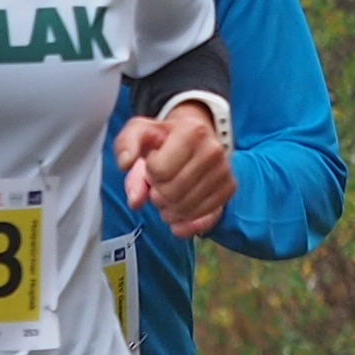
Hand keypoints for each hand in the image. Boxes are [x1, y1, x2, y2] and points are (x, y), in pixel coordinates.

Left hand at [118, 100, 232, 236]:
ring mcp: (224, 171)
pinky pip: (204, 220)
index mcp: (192, 132)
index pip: (159, 170)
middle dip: (156, 194)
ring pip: (185, 209)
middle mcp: (213, 150)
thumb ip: (126, 145)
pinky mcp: (229, 190)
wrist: (194, 138)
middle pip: (171, 193)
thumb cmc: (165, 138)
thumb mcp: (140, 132)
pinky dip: (184, 223)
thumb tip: (125, 164)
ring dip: (168, 210)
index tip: (153, 165)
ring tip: (167, 195)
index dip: (149, 174)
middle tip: (158, 185)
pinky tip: (176, 214)